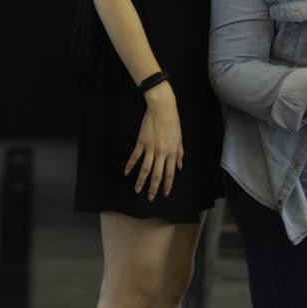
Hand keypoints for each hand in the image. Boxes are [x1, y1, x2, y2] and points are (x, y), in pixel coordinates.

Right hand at [124, 81, 183, 199]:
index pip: (170, 172)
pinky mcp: (141, 142)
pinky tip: (126, 173)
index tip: (165, 193)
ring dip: (140, 181)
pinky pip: (135, 156)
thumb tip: (180, 167)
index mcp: (172, 152)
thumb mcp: (180, 138)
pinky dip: (130, 165)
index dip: (167, 184)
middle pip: (157, 174)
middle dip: (153, 187)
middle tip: (150, 198)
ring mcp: (150, 148)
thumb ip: (180, 153)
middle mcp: (161, 152)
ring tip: (137, 190)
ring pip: (145, 168)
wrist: (162, 109)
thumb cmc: (173, 122)